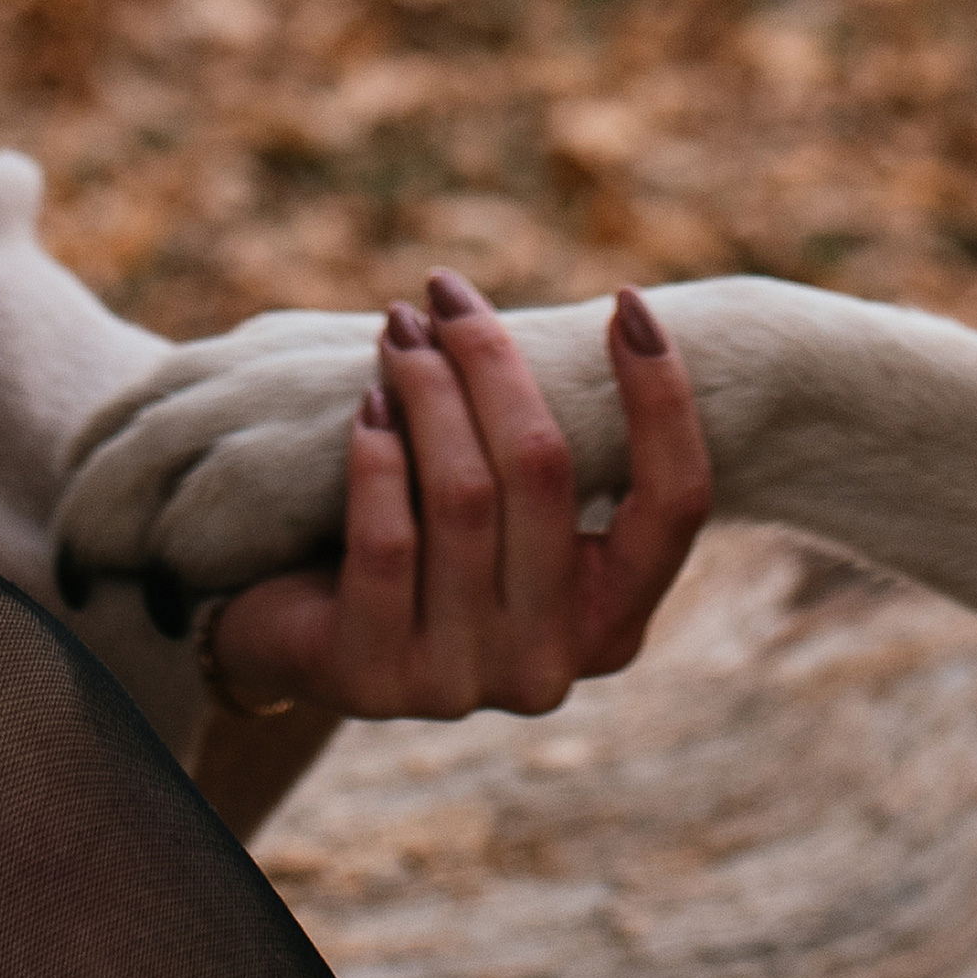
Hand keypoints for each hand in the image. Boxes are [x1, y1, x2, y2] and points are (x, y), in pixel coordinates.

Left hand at [203, 275, 711, 722]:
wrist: (300, 636)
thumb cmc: (424, 538)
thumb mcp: (506, 507)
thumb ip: (546, 447)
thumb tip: (589, 313)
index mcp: (612, 622)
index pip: (676, 502)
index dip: (663, 398)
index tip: (628, 301)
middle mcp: (551, 666)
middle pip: (544, 472)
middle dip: (493, 361)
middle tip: (447, 294)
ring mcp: (465, 683)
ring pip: (462, 494)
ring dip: (427, 389)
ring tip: (399, 331)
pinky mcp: (376, 680)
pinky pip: (388, 540)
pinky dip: (379, 456)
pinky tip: (367, 405)